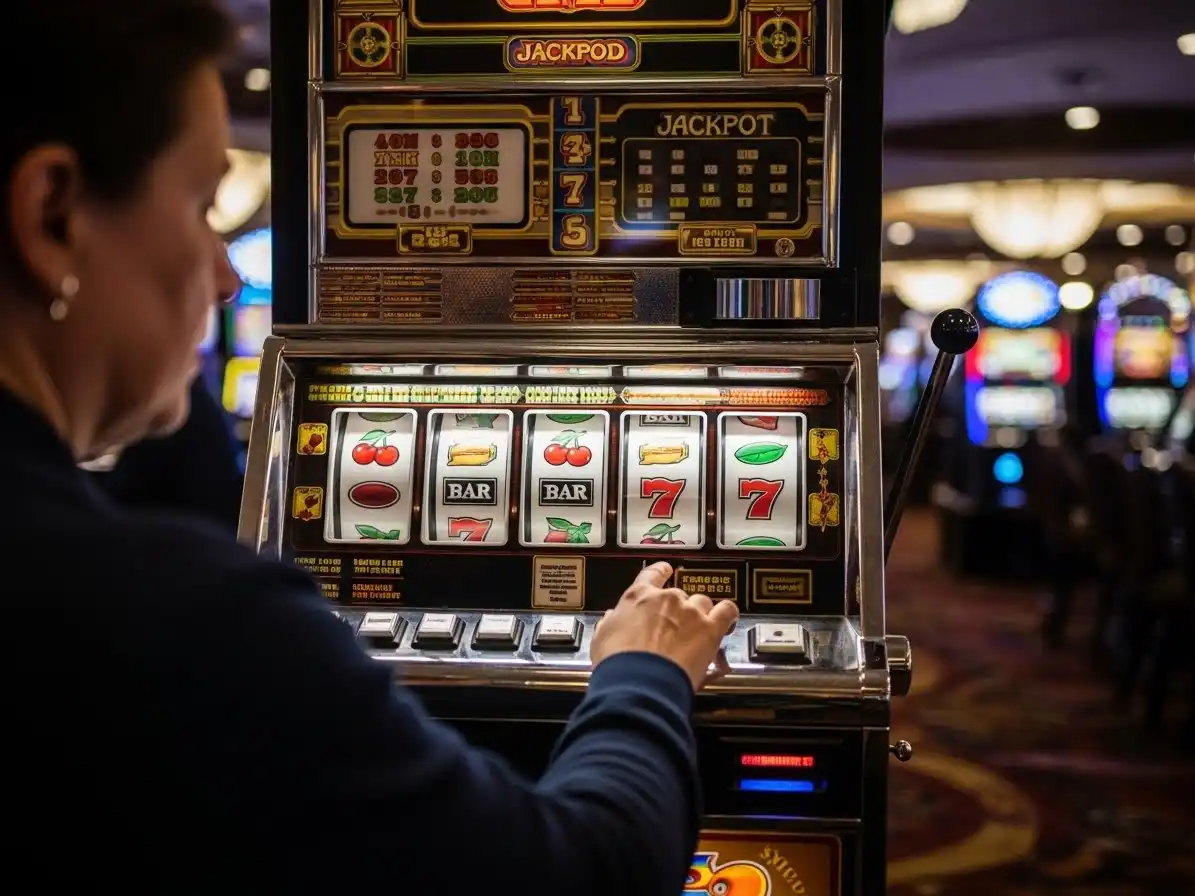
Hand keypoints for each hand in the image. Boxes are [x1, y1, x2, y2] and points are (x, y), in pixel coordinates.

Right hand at [591, 562, 739, 690]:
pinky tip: (728, 622)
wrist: (639, 683)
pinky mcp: (710, 629)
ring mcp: (691, 612)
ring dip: (701, 615)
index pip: (652, 575)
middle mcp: (667, 599)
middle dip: (678, 610)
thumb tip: (611, 619)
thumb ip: (611, 624)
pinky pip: (727, 611)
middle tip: (675, 628)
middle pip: (680, 595)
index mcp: (638, 597)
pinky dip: (728, 615)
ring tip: (698, 632)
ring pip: (703, 603)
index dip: (661, 573)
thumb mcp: (603, 638)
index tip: (665, 572)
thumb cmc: (619, 663)